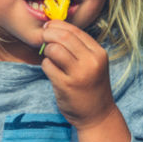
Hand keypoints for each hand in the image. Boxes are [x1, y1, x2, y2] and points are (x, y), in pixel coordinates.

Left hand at [40, 21, 130, 141]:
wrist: (98, 115)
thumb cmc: (92, 86)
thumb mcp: (94, 63)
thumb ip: (79, 47)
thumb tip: (54, 28)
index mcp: (99, 53)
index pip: (75, 31)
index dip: (58, 25)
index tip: (49, 27)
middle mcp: (91, 62)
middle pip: (63, 37)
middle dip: (48, 34)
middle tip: (43, 37)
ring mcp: (79, 74)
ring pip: (54, 50)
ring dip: (47, 51)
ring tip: (50, 57)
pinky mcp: (66, 85)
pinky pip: (48, 66)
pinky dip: (46, 65)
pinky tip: (52, 71)